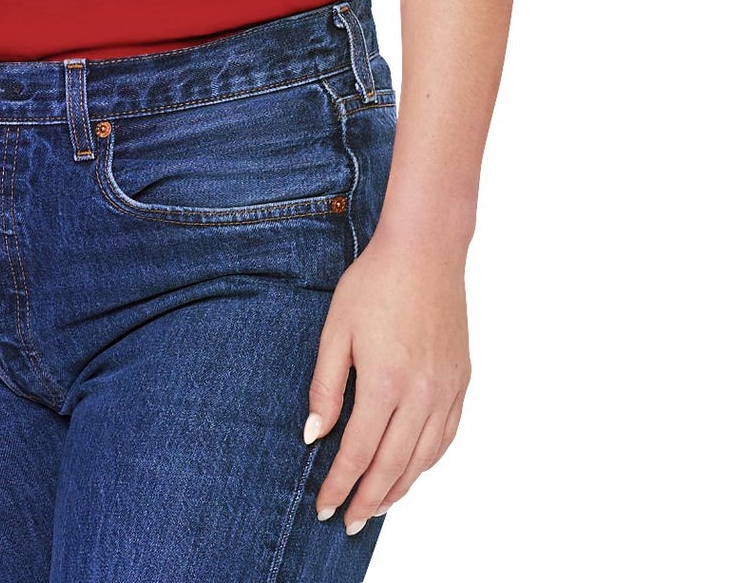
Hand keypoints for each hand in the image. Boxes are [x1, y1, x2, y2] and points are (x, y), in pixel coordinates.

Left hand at [305, 234, 469, 534]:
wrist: (424, 253)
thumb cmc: (373, 285)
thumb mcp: (335, 330)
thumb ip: (326, 386)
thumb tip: (314, 435)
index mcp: (385, 382)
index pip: (359, 452)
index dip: (341, 485)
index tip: (326, 508)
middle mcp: (421, 395)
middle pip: (393, 466)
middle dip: (368, 499)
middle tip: (348, 522)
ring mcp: (446, 391)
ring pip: (423, 459)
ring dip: (399, 488)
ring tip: (375, 506)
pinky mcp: (461, 383)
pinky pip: (445, 437)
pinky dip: (426, 462)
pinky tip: (410, 470)